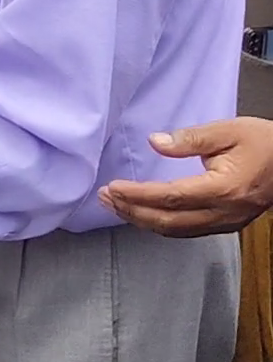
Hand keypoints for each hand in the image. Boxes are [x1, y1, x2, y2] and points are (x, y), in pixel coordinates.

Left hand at [100, 118, 272, 236]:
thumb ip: (190, 139)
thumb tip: (155, 142)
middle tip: (104, 198)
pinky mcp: (228, 224)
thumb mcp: (228, 130)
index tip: (113, 188)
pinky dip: (161, 224)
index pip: (170, 197)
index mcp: (223, 189)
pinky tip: (144, 214)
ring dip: (143, 220)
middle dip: (132, 211)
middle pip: (168, 221)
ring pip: (176, 230)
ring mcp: (227, 222)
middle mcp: (224, 212)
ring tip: (116, 205)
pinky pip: (187, 231)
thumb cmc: (265, 142)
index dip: (138, 195)